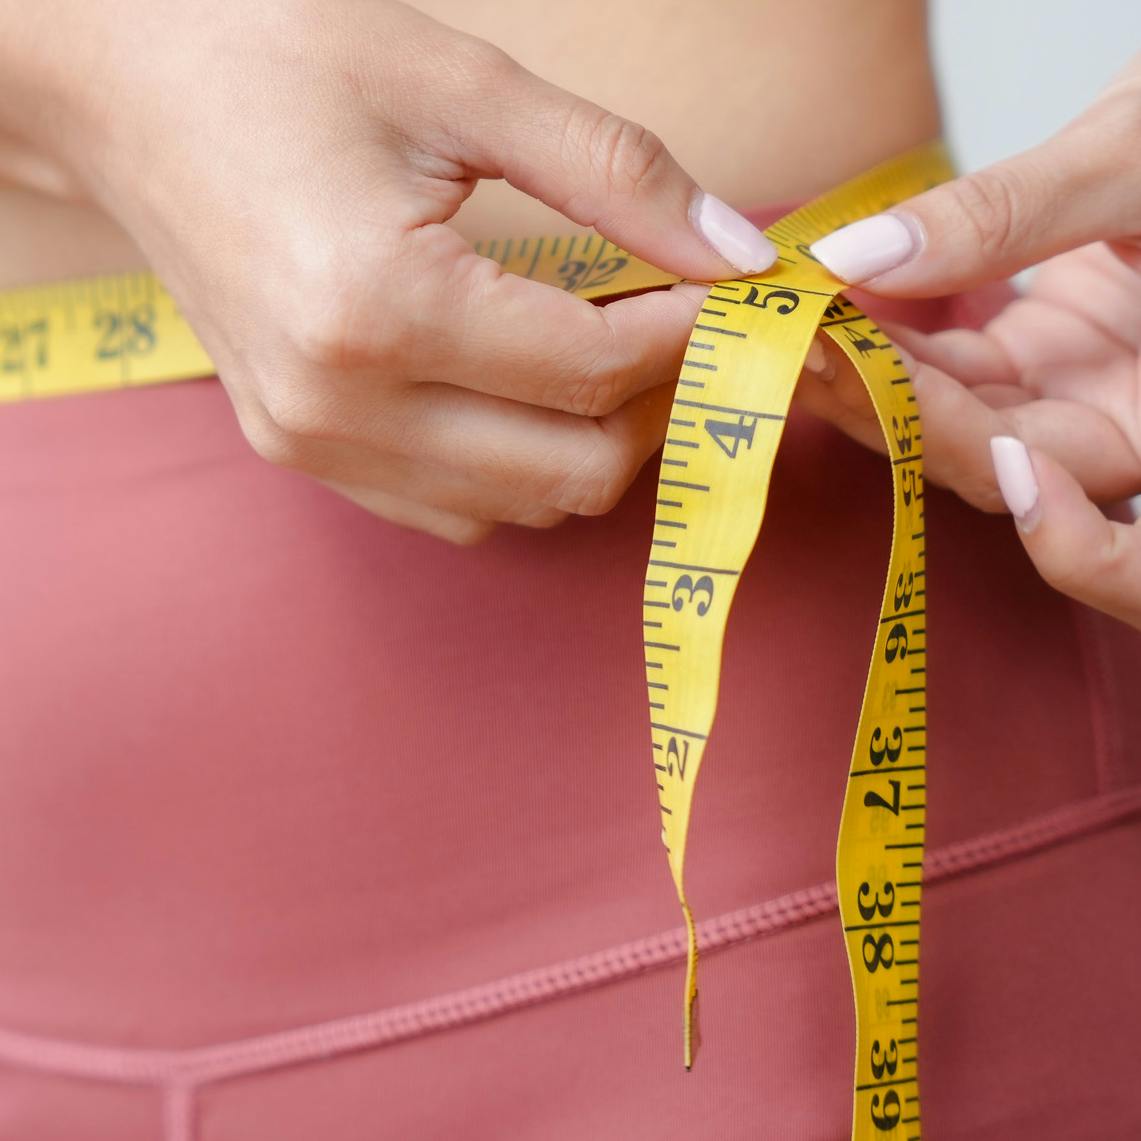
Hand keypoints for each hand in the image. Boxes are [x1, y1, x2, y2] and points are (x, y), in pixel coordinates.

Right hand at [0, 0, 774, 543]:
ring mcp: (315, 447)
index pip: (595, 368)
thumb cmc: (276, 60)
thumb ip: (619, 174)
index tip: (729, 292)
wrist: (126, 94)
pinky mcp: (306, 458)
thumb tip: (738, 253)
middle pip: (574, 470)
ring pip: (524, 507)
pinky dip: (522, 468)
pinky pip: (459, 513)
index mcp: (377, 306)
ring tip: (605, 351)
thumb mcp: (464, 86)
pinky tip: (526, 393)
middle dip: (653, 405)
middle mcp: (339, 407)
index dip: (689, 333)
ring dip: (593, 441)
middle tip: (675, 326)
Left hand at [800, 53, 1140, 624]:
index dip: (939, 434)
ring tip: (791, 322)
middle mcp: (1098, 420)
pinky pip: (940, 366)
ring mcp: (1059, 390)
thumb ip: (1008, 215)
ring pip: (940, 413)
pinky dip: (885, 336)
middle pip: (965, 453)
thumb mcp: (1131, 161)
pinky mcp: (1027, 352)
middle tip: (790, 346)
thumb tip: (861, 257)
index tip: (856, 372)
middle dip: (874, 404)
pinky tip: (829, 303)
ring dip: (863, 372)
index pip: (1026, 467)